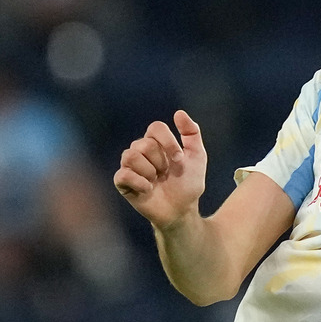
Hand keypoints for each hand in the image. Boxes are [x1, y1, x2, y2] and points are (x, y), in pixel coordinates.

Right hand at [113, 110, 206, 229]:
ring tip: (156, 180)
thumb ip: (191, 133)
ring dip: (149, 171)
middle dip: (161, 161)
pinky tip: (148, 189)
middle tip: (166, 173)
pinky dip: (140, 182)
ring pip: (130, 155)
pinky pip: (123, 175)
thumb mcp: (197, 156)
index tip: (179, 158)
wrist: (182, 209)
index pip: (155, 127)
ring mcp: (130, 166)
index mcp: (157, 142)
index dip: (168, 141)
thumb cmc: (188, 182)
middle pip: (144, 143)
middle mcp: (140, 150)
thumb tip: (179, 113)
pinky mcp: (122, 183)